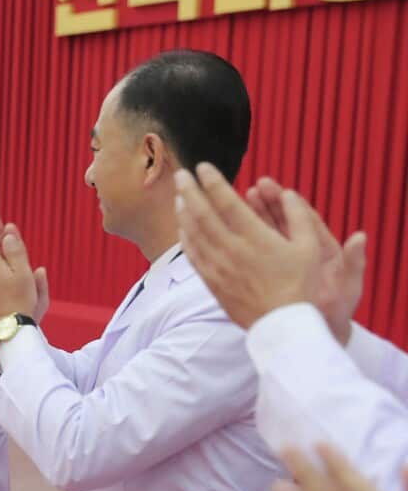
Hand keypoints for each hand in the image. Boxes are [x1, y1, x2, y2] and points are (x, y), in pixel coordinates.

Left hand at [174, 163, 330, 330]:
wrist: (282, 323)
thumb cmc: (300, 284)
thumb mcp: (309, 247)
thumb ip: (298, 216)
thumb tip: (288, 193)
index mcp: (256, 237)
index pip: (227, 202)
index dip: (213, 182)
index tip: (203, 167)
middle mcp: (232, 249)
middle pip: (202, 214)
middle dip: (189, 191)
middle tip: (181, 175)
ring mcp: (218, 266)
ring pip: (193, 233)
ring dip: (184, 212)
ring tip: (180, 196)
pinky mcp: (211, 281)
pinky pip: (192, 255)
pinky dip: (185, 237)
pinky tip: (183, 227)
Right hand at [245, 178, 365, 344]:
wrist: (315, 331)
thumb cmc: (335, 308)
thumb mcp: (348, 285)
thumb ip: (353, 261)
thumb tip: (360, 237)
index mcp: (320, 249)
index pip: (305, 221)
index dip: (293, 205)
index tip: (282, 191)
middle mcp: (299, 251)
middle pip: (281, 222)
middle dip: (268, 204)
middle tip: (255, 188)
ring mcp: (279, 260)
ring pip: (263, 233)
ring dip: (252, 216)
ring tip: (241, 199)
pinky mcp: (263, 271)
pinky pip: (250, 250)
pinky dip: (240, 237)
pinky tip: (226, 227)